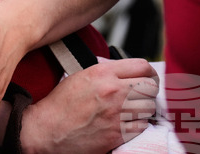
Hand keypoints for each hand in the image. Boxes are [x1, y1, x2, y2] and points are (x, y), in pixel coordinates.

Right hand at [20, 58, 158, 153]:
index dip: (149, 71)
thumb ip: (105, 71)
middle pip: (152, 86)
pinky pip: (143, 125)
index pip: (143, 66)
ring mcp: (117, 113)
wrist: (47, 130)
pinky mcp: (118, 133)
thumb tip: (124, 72)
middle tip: (144, 94)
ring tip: (134, 108)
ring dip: (145, 108)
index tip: (148, 76)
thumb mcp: (80, 76)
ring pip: (150, 107)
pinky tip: (127, 121)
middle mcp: (113, 91)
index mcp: (102, 73)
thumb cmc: (60, 105)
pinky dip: (138, 124)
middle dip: (150, 90)